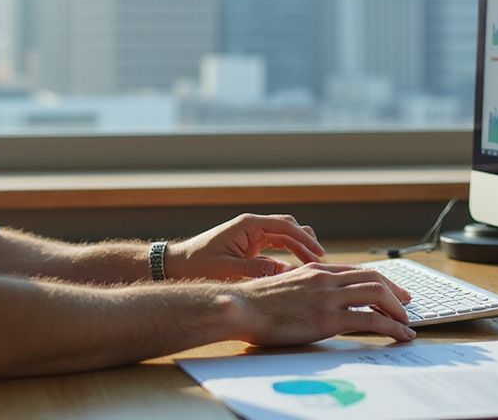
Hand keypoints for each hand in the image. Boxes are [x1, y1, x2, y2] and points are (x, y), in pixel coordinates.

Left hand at [166, 213, 325, 280]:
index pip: (284, 226)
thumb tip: (284, 271)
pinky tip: (298, 269)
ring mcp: (251, 236)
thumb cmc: (198, 265)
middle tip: (321, 261)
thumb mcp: (227, 269)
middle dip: (305, 241)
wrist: (177, 265)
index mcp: (248, 226)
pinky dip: (288, 255)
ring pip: (284, 236)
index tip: (319, 254)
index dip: (304, 239)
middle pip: (288, 227)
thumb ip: (255, 269)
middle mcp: (251, 227)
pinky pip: (275, 247)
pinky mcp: (250, 247)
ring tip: (314, 265)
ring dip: (299, 248)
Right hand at [228, 263, 415, 344]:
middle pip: (374, 278)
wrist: (241, 307)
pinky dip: (392, 326)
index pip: (356, 271)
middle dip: (396, 291)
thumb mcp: (285, 286)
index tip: (391, 291)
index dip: (379, 281)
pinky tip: (400, 334)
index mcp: (315, 270)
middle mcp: (326, 278)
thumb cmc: (256, 303)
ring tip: (406, 323)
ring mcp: (329, 297)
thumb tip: (313, 300)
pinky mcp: (329, 319)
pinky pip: (371, 320)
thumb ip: (304, 289)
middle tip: (407, 304)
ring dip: (398, 309)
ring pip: (378, 294)